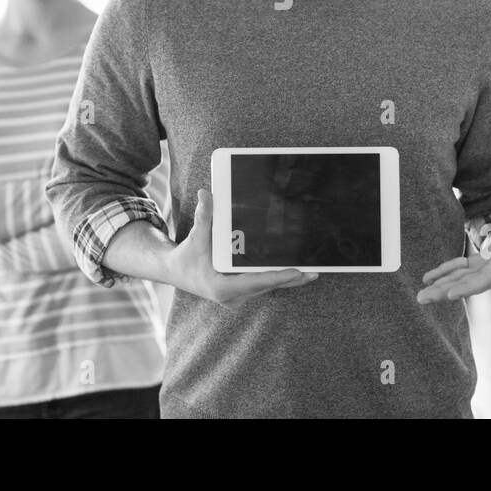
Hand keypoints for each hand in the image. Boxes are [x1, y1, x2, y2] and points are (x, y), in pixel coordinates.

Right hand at [165, 190, 317, 306]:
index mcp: (221, 287)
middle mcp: (232, 296)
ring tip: (313, 272)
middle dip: (291, 279)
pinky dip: (278, 278)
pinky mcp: (240, 293)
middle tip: (315, 272)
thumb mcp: (195, 237)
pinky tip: (296, 272)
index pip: (255, 282)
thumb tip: (207, 193)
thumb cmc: (186, 257)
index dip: (277, 277)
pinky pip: (263, 285)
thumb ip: (204, 217)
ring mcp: (237, 297)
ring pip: (267, 288)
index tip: (296, 272)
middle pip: (267, 286)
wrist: (175, 272)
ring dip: (288, 280)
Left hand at [418, 216, 490, 304]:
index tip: (451, 295)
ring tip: (420, 295)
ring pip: (459, 280)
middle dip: (444, 293)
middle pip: (466, 286)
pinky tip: (428, 278)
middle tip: (422, 300)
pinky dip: (443, 272)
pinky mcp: (481, 264)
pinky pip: (459, 269)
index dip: (468, 288)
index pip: (486, 281)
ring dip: (438, 287)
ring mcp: (486, 270)